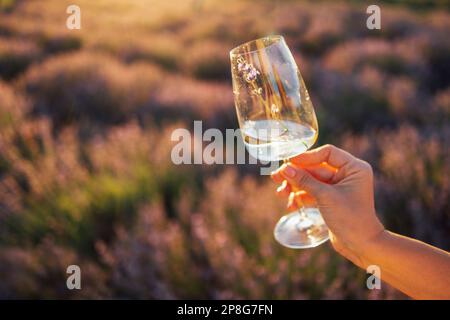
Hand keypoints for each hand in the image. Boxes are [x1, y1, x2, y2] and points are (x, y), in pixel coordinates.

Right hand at [271, 144, 384, 267]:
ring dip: (295, 186)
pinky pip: (312, 192)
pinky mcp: (331, 200)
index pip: (327, 153)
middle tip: (276, 176)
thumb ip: (304, 181)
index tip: (288, 161)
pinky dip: (301, 197)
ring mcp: (338, 188)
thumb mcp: (325, 197)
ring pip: (311, 181)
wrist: (361, 245)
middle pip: (315, 167)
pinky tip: (291, 205)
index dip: (307, 156)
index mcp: (354, 168)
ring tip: (280, 193)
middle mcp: (347, 175)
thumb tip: (285, 168)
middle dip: (296, 174)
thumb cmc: (350, 218)